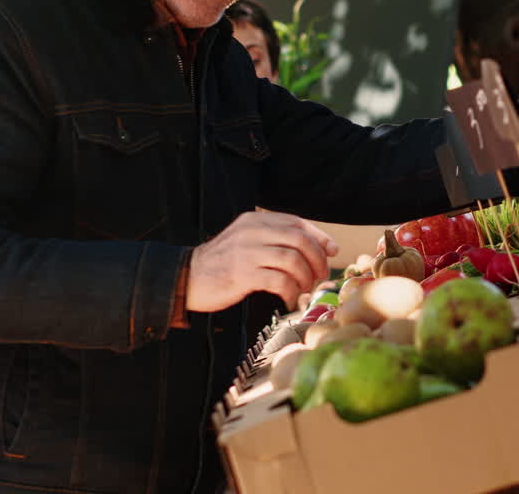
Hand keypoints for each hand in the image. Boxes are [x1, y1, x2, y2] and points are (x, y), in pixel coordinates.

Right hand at [186, 211, 336, 312]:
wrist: (186, 278)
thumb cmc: (223, 263)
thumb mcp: (247, 241)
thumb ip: (275, 240)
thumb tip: (318, 248)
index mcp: (256, 220)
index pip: (297, 222)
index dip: (320, 237)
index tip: (332, 251)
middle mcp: (252, 232)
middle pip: (299, 240)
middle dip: (317, 259)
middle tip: (320, 276)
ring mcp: (246, 252)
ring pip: (292, 260)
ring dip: (305, 277)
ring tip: (304, 289)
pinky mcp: (242, 274)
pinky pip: (279, 280)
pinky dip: (291, 291)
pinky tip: (289, 299)